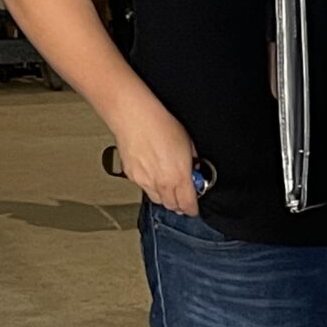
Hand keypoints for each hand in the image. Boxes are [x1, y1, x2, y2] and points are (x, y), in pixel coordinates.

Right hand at [111, 94, 200, 214]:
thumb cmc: (161, 125)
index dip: (192, 209)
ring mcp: (145, 181)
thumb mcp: (188, 144)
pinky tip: (153, 173)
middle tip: (182, 196)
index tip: (194, 207)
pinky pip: (144, 188)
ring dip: (164, 197)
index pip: (187, 205)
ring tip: (168, 185)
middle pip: (172, 206)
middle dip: (179, 204)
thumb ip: (192, 163)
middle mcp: (162, 184)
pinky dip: (150, 185)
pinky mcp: (132, 176)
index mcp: (179, 177)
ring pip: (157, 200)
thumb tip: (193, 169)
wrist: (135, 117)